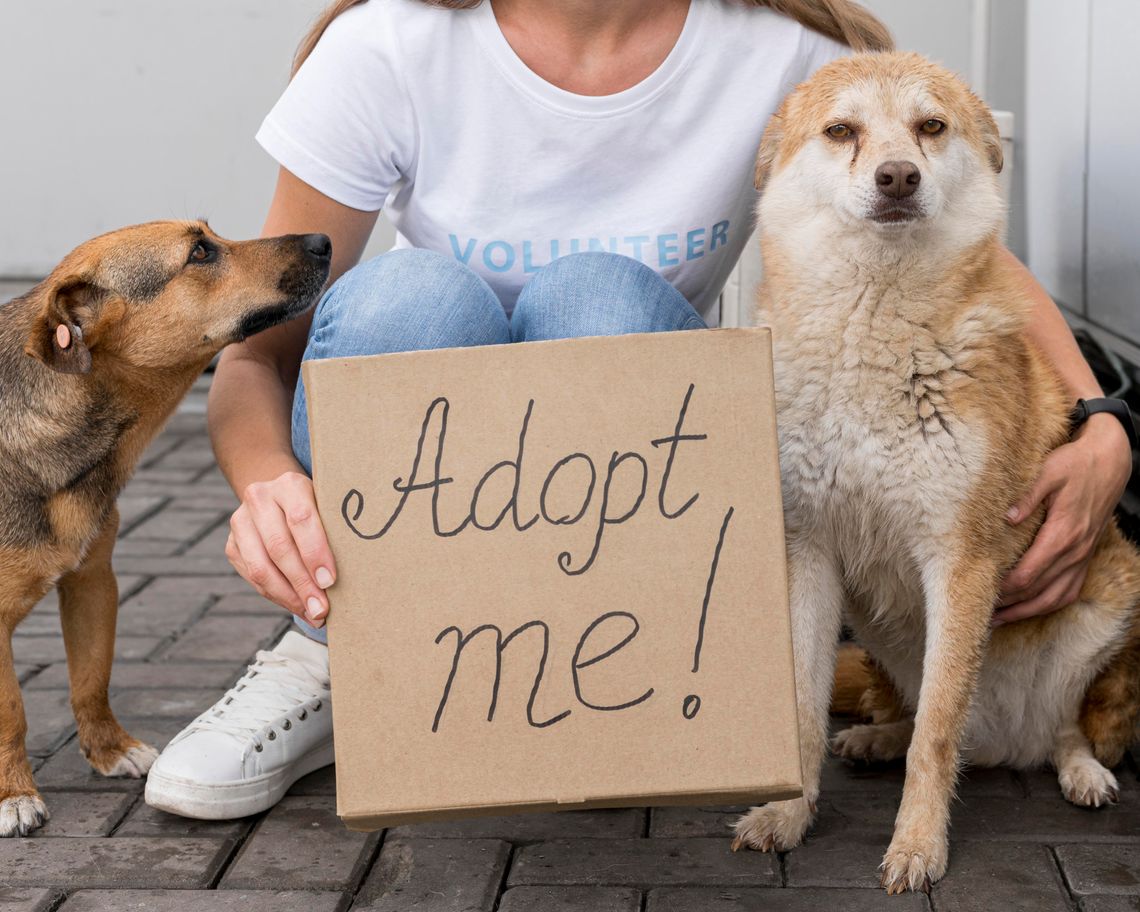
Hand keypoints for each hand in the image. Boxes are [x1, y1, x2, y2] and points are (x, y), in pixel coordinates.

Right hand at [225, 471, 336, 626]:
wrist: (279, 496)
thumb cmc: (317, 508)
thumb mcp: (327, 507)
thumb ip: (336, 530)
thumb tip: (356, 574)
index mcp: (289, 485)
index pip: (301, 518)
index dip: (315, 552)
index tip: (330, 581)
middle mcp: (260, 498)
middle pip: (279, 547)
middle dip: (302, 583)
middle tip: (322, 609)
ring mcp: (241, 521)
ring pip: (261, 567)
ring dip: (288, 596)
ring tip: (312, 613)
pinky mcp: (232, 544)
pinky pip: (253, 577)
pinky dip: (276, 596)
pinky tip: (297, 606)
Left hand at [996, 414, 1131, 624]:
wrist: (1109, 463)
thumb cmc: (1074, 465)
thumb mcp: (1049, 472)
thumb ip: (1027, 496)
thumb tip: (1007, 518)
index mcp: (1063, 534)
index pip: (1028, 573)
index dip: (1003, 588)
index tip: (979, 593)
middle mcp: (1075, 551)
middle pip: (1037, 591)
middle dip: (1009, 605)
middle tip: (979, 613)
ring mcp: (1082, 557)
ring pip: (1054, 598)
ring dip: (1025, 612)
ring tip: (997, 620)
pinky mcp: (1085, 558)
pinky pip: (1068, 592)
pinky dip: (1046, 606)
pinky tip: (1027, 609)